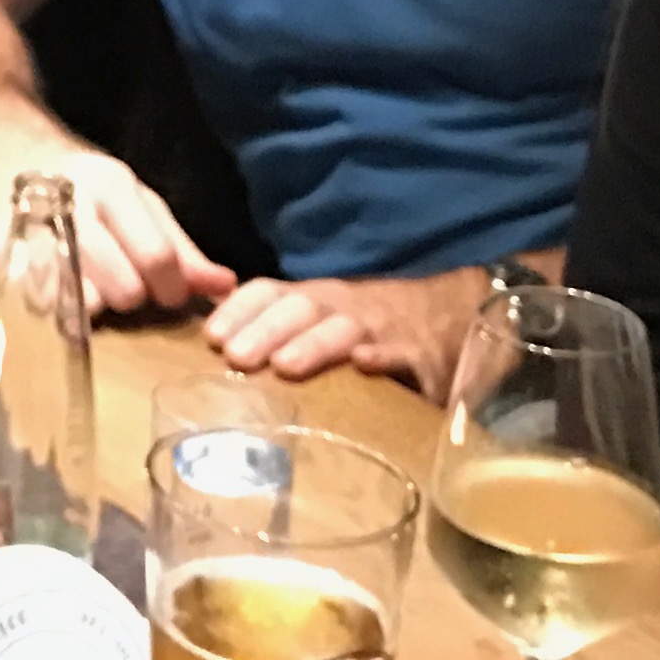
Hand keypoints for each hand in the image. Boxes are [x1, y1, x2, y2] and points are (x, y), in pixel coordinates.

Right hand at [0, 142, 231, 322]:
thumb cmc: (82, 184)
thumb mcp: (136, 202)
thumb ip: (180, 247)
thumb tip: (226, 287)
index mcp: (112, 185)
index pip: (158, 256)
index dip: (171, 289)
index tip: (167, 295)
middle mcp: (72, 204)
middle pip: (123, 286)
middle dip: (130, 298)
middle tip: (122, 290)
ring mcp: (32, 230)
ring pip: (82, 301)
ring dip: (94, 308)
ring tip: (91, 292)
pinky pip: (40, 306)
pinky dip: (56, 311)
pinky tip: (58, 297)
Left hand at [202, 266, 481, 397]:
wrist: (448, 314)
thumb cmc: (367, 325)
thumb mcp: (319, 319)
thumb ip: (273, 328)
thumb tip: (212, 344)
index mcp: (313, 298)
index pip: (269, 291)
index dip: (239, 310)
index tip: (210, 337)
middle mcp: (342, 306)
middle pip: (301, 308)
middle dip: (266, 331)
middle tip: (237, 358)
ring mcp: (381, 327)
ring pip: (343, 328)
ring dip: (313, 345)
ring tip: (286, 367)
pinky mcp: (419, 355)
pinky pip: (403, 353)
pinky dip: (384, 357)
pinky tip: (366, 365)